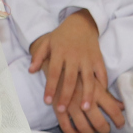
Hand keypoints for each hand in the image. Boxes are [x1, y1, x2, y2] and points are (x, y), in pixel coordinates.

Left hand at [29, 10, 121, 132]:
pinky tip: (101, 96)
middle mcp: (74, 56)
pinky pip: (101, 72)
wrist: (81, 23)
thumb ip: (38, 56)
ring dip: (87, 94)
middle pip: (70, 79)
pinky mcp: (98, 58)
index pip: (54, 73)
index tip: (47, 102)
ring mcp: (87, 58)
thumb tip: (30, 71)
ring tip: (85, 109)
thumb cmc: (61, 36)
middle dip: (66, 95)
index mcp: (60, 52)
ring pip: (88, 78)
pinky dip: (102, 84)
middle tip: (62, 109)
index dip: (50, 88)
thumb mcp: (47, 42)